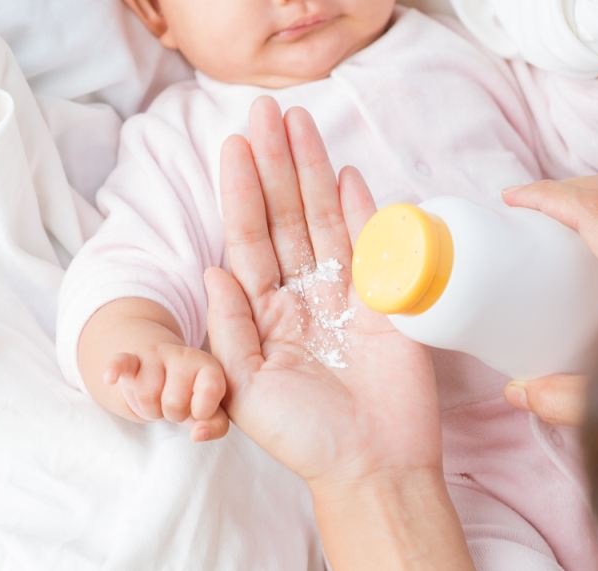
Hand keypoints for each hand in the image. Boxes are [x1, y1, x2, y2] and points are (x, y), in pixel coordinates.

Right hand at [79, 297, 228, 441]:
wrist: (166, 372)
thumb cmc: (192, 396)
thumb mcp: (210, 411)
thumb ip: (215, 426)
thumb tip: (198, 434)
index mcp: (210, 368)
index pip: (207, 398)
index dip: (200, 413)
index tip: (198, 409)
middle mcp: (184, 355)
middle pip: (173, 403)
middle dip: (171, 414)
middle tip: (174, 405)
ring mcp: (156, 354)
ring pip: (147, 396)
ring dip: (150, 409)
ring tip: (158, 399)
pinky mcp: (132, 358)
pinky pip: (121, 362)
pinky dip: (114, 370)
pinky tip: (111, 377)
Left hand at [205, 96, 473, 569]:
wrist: (372, 465)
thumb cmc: (304, 436)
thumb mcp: (246, 387)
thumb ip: (229, 327)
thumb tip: (212, 269)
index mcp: (262, 316)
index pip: (247, 241)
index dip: (241, 193)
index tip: (234, 147)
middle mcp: (301, 297)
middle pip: (284, 218)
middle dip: (276, 165)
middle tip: (267, 112)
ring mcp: (344, 295)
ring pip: (323, 221)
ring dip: (313, 172)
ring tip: (301, 124)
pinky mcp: (385, 300)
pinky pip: (370, 245)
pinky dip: (360, 210)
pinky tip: (347, 173)